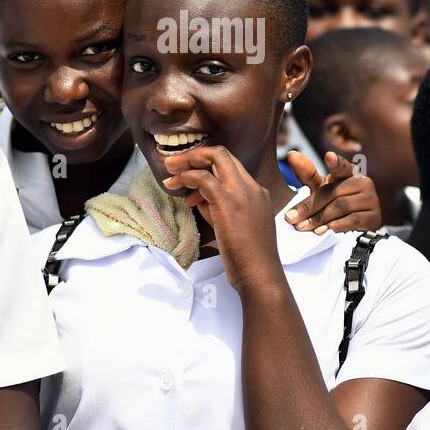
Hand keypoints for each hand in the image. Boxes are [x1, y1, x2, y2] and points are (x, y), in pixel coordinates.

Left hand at [161, 146, 285, 295]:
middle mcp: (251, 187)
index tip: (189, 171)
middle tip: (173, 164)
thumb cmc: (247, 257)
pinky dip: (187, 177)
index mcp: (256, 192)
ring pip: (215, 158)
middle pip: (223, 154)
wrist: (260, 274)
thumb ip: (218, 208)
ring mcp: (242, 192)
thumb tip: (198, 199)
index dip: (206, 163)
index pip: (230, 164)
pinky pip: (203, 178)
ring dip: (187, 162)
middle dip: (195, 154)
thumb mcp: (233, 225)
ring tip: (169, 173)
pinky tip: (175, 185)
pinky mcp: (228, 202)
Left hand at [283, 151, 381, 233]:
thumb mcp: (320, 188)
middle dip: (310, 206)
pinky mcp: (373, 217)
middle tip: (292, 217)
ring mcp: (371, 199)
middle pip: (333, 192)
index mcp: (349, 172)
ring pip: (341, 207)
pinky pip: (352, 220)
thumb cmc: (334, 203)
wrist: (355, 228)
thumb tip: (292, 155)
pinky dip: (336, 226)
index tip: (328, 157)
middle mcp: (363, 182)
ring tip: (304, 226)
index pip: (341, 166)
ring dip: (320, 218)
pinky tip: (324, 231)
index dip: (335, 162)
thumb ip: (307, 174)